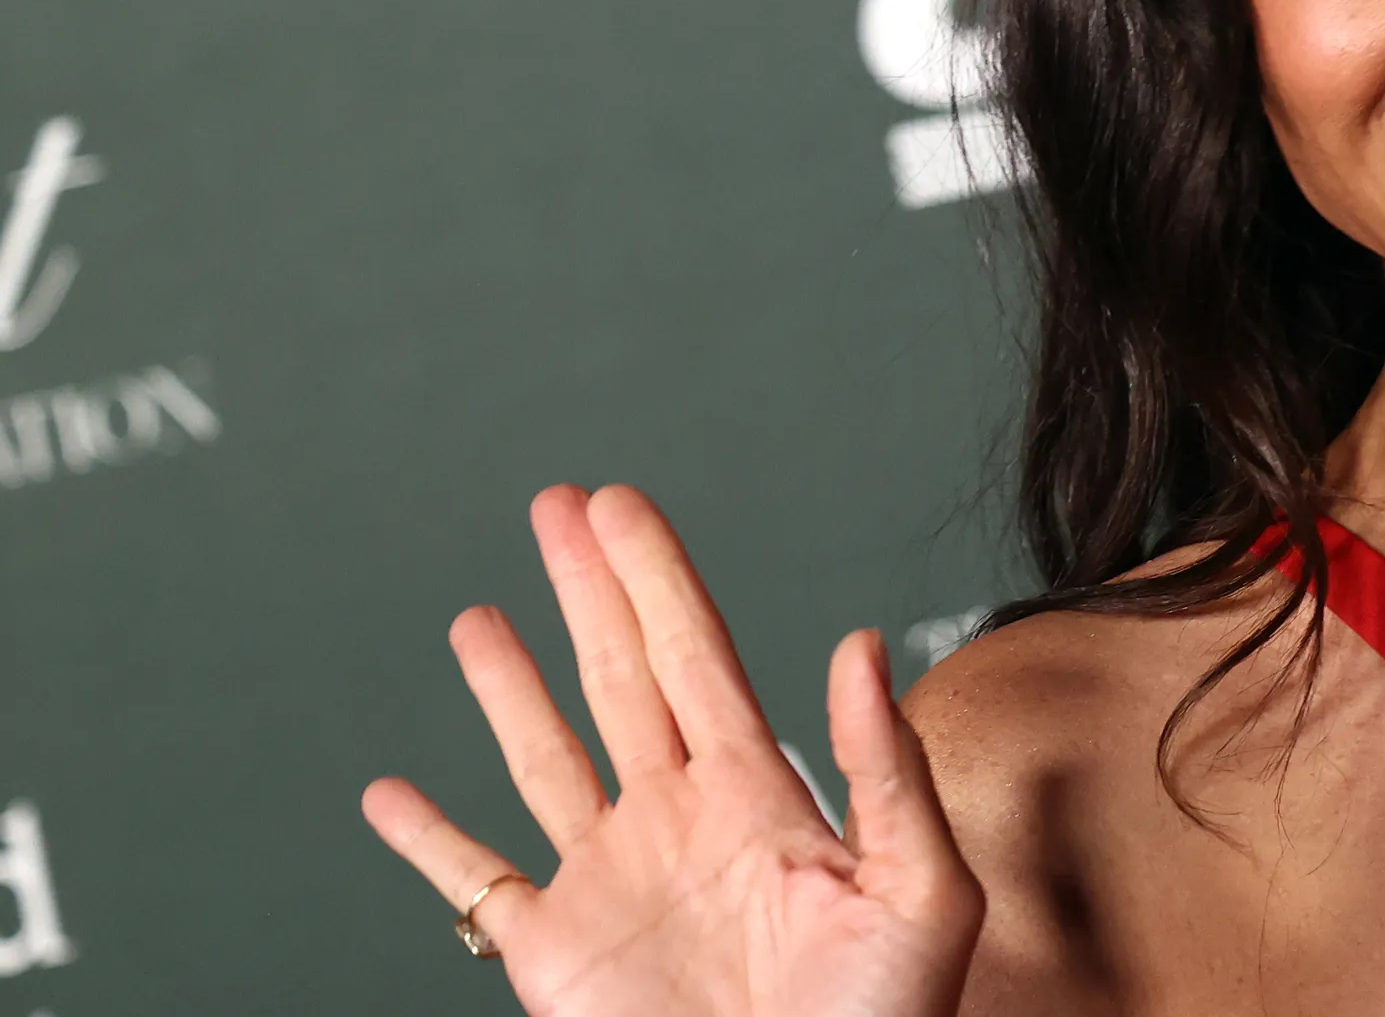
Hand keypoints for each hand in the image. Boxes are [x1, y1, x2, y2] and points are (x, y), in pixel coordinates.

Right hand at [362, 485, 984, 1016]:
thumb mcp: (921, 889)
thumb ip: (888, 769)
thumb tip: (858, 644)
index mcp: (763, 797)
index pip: (699, 657)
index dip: (657, 578)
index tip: (618, 505)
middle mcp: (679, 822)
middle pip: (622, 677)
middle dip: (589, 589)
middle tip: (556, 502)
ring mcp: (613, 883)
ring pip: (545, 759)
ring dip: (508, 688)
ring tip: (477, 617)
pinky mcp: (556, 955)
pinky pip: (477, 884)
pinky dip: (426, 842)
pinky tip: (391, 794)